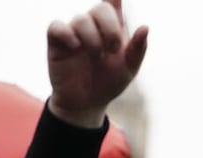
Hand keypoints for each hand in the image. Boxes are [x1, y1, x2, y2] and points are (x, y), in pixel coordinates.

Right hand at [46, 0, 147, 126]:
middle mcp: (93, 25)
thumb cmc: (109, 82)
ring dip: (93, 38)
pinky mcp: (57, 42)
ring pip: (81, 19)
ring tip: (97, 57)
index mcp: (112, 27)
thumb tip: (145, 27)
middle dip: (110, 28)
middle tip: (114, 49)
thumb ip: (138, 49)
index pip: (113, 2)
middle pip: (100, 8)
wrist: (87, 103)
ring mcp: (74, 32)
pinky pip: (56, 26)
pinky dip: (67, 34)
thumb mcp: (129, 69)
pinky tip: (75, 47)